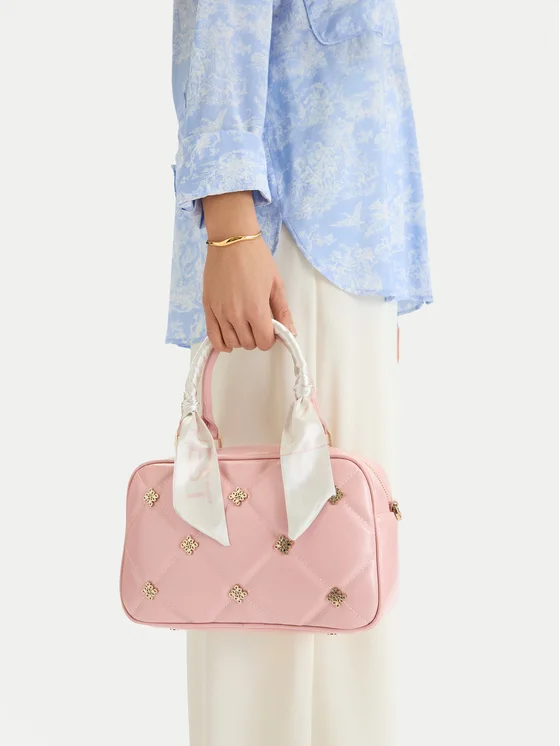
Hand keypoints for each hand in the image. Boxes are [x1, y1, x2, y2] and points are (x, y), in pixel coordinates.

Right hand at [203, 236, 295, 351]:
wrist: (232, 241)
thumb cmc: (256, 258)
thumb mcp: (276, 284)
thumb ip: (283, 311)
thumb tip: (290, 333)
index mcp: (256, 309)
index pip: (264, 342)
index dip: (270, 339)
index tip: (270, 329)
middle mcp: (236, 314)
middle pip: (248, 344)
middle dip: (256, 337)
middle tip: (258, 323)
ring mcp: (220, 312)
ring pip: (232, 343)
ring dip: (240, 339)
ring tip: (244, 325)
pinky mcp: (208, 308)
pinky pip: (213, 337)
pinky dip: (222, 343)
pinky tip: (229, 339)